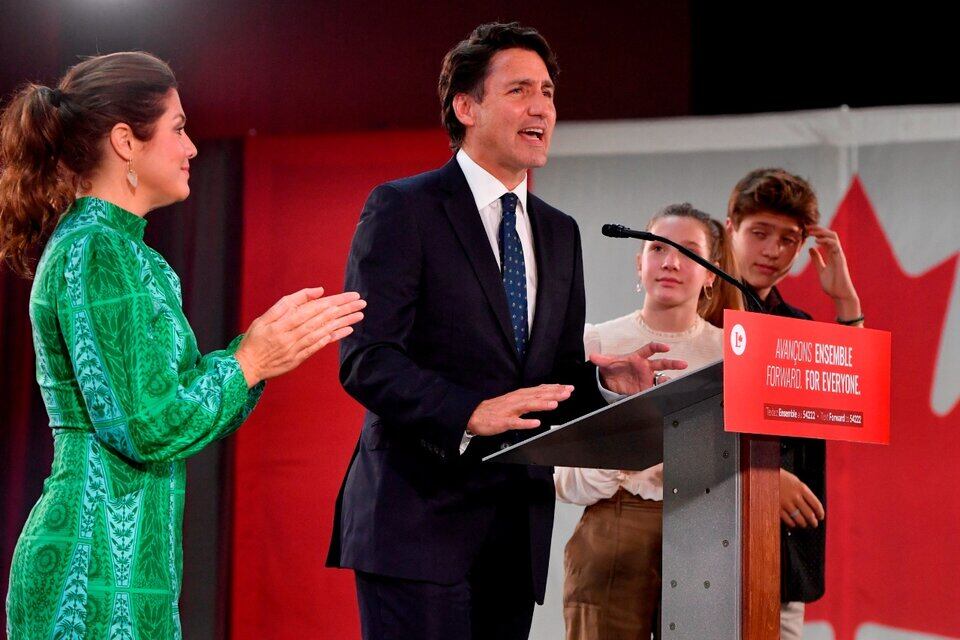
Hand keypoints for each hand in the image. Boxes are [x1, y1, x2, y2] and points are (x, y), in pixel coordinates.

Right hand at [234, 287, 365, 386]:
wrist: (247, 366)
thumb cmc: (255, 339)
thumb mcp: (266, 316)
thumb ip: (290, 302)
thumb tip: (317, 291)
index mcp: (282, 322)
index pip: (314, 308)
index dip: (333, 301)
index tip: (349, 296)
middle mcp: (291, 335)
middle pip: (322, 318)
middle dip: (344, 309)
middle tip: (361, 302)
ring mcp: (296, 348)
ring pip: (324, 331)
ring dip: (343, 322)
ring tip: (359, 314)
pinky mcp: (299, 358)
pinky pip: (319, 345)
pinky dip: (334, 337)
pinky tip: (347, 330)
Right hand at [466, 384, 573, 435]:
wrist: (474, 415)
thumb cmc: (494, 409)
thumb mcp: (513, 401)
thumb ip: (529, 398)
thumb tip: (545, 395)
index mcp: (519, 396)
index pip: (539, 390)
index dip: (554, 388)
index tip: (567, 387)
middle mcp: (516, 400)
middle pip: (536, 395)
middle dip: (552, 394)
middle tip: (567, 392)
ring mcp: (509, 411)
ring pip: (528, 406)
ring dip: (541, 404)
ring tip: (554, 404)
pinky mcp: (503, 422)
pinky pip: (515, 423)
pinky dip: (526, 423)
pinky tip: (536, 423)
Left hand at [590, 342, 687, 394]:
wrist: (610, 382)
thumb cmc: (613, 368)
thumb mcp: (606, 363)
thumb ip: (601, 360)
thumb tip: (592, 356)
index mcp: (638, 357)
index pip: (650, 349)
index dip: (658, 347)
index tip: (666, 348)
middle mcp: (646, 367)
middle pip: (662, 363)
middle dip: (673, 363)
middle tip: (683, 364)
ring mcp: (647, 378)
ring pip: (662, 377)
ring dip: (668, 378)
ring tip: (672, 381)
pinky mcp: (646, 388)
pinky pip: (656, 388)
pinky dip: (661, 389)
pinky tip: (665, 390)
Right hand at [779, 468, 823, 528]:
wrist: (764, 476)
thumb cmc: (779, 477)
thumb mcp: (794, 480)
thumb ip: (803, 492)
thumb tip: (812, 505)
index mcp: (801, 488)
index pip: (816, 504)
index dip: (820, 513)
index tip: (820, 516)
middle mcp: (795, 496)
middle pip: (809, 514)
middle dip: (814, 521)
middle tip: (814, 523)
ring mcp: (786, 503)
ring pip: (800, 519)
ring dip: (803, 524)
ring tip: (804, 524)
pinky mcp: (778, 509)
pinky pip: (788, 521)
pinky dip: (792, 524)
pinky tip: (793, 523)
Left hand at [807, 226, 860, 320]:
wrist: (840, 294)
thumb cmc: (832, 284)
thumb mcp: (820, 269)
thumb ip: (817, 259)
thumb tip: (810, 249)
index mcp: (831, 254)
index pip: (824, 238)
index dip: (816, 232)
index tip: (805, 230)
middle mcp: (836, 252)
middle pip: (829, 234)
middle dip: (818, 229)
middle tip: (806, 227)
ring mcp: (839, 255)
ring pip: (833, 237)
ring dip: (822, 232)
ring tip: (810, 231)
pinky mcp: (840, 259)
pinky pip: (835, 245)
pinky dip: (826, 240)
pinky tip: (816, 240)